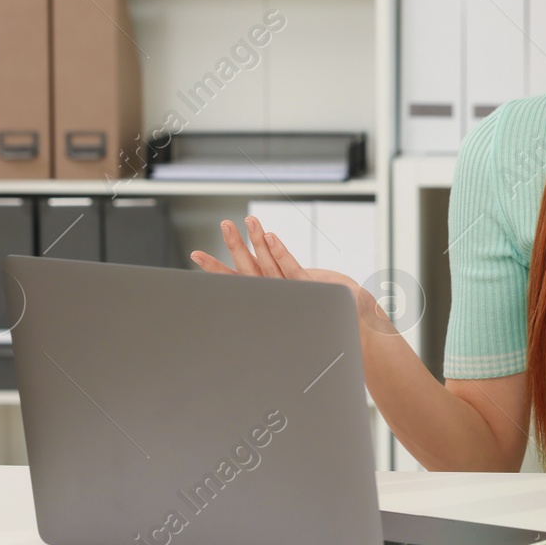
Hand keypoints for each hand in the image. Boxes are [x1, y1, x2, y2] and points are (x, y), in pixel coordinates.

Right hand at [190, 216, 361, 293]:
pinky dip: (279, 252)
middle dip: (235, 245)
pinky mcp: (309, 286)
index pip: (237, 278)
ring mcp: (290, 291)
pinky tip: (271, 237)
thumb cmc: (322, 307)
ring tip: (248, 221)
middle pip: (248, 267)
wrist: (349, 323)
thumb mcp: (295, 290)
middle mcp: (274, 294)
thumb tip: (265, 261)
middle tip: (224, 224)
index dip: (215, 267)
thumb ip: (280, 278)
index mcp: (266, 293)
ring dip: (256, 241)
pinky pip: (290, 268)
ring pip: (268, 264)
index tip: (196, 254)